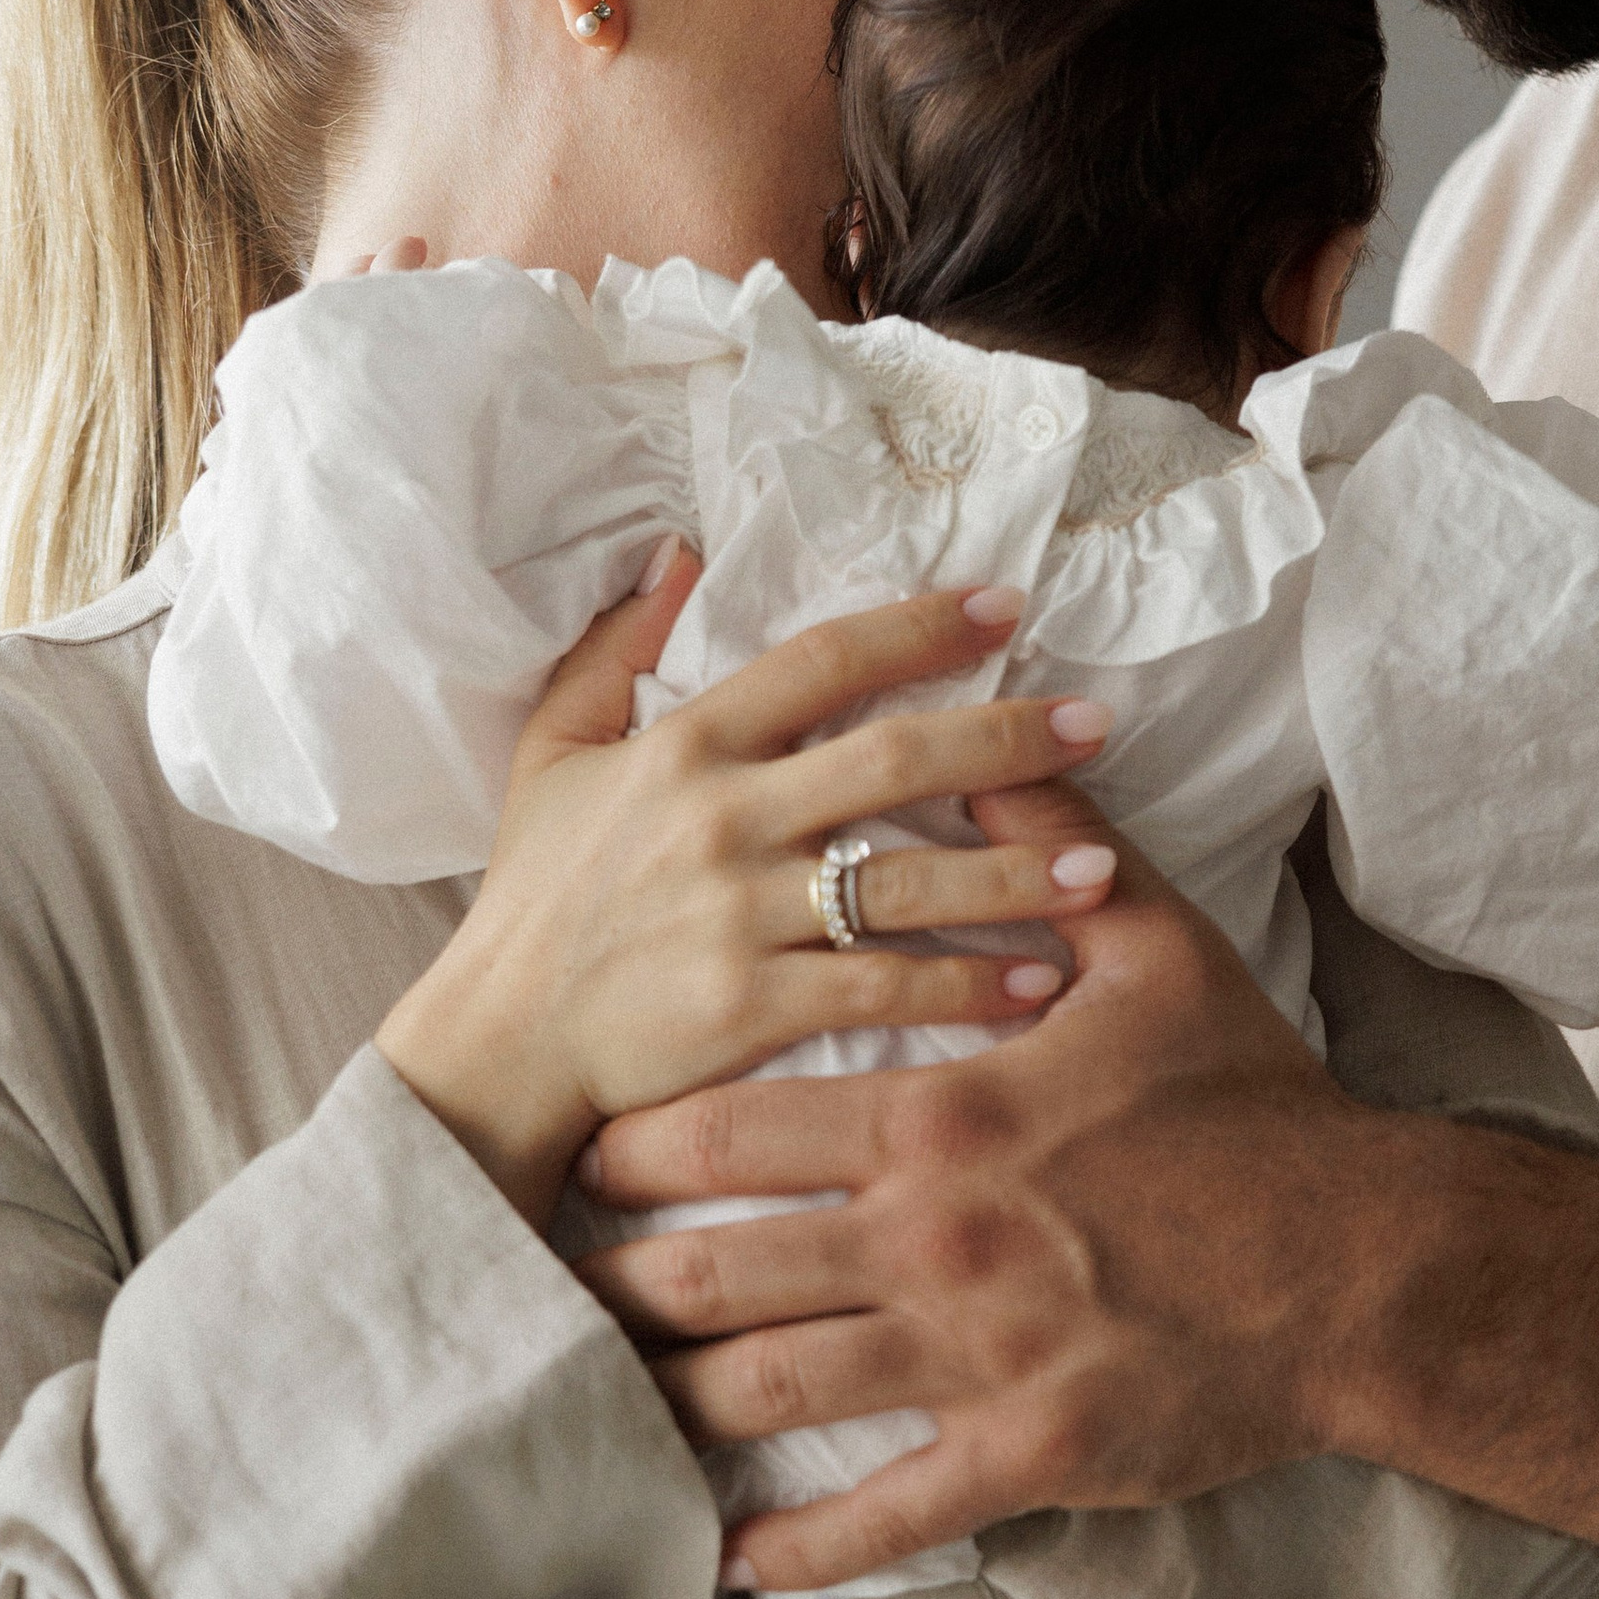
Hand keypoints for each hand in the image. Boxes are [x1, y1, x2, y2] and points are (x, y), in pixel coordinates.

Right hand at [376, 579, 1117, 1226]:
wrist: (496, 1047)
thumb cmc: (535, 898)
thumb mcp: (553, 753)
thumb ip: (616, 648)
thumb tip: (681, 551)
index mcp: (685, 746)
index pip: (823, 660)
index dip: (921, 627)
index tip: (1007, 605)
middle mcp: (719, 819)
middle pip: (892, 760)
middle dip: (1007, 738)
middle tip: (1097, 724)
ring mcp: (737, 915)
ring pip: (904, 881)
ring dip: (1014, 874)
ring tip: (1102, 869)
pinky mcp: (748, 1007)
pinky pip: (882, 991)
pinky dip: (966, 985)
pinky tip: (1038, 981)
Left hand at [571, 775, 1400, 1591]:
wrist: (1366, 1260)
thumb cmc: (1254, 1104)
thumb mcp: (1153, 947)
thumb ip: (1043, 841)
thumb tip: (973, 735)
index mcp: (939, 1119)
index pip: (730, 1127)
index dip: (637, 1143)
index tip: (587, 1151)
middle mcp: (929, 1242)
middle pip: (711, 1268)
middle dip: (615, 1279)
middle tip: (556, 1286)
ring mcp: (971, 1360)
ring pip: (765, 1393)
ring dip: (669, 1404)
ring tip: (601, 1406)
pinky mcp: (1024, 1455)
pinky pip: (883, 1515)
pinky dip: (798, 1551)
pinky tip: (730, 1565)